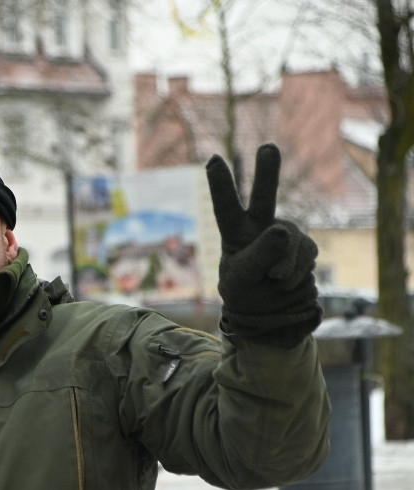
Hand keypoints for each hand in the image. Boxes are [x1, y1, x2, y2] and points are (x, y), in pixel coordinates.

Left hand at [206, 143, 321, 346]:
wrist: (272, 310)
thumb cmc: (245, 291)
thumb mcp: (243, 279)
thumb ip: (259, 256)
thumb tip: (284, 230)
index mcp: (234, 231)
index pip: (225, 207)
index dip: (220, 184)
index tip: (213, 159)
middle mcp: (260, 225)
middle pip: (264, 197)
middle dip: (266, 172)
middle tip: (267, 148)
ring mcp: (285, 233)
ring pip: (290, 240)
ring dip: (284, 265)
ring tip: (273, 280)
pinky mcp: (305, 245)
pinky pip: (306, 255)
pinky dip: (297, 271)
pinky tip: (287, 280)